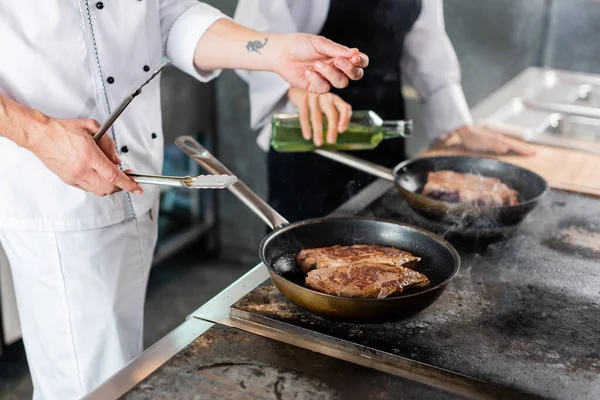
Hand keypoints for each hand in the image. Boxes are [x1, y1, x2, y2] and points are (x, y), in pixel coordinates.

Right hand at [26, 117, 142, 195]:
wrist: (39, 135)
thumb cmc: (62, 129)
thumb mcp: (91, 127)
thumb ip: (108, 143)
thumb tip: (117, 159)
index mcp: (89, 156)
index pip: (114, 175)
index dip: (129, 184)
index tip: (138, 188)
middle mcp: (82, 169)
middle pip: (109, 187)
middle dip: (122, 185)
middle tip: (128, 177)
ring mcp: (74, 177)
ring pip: (100, 191)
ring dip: (111, 186)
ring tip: (114, 176)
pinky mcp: (68, 180)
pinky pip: (88, 189)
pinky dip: (98, 186)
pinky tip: (100, 176)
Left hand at [274, 34, 368, 93]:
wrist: (282, 53)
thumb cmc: (300, 45)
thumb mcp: (320, 44)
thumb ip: (337, 50)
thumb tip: (355, 52)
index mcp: (340, 56)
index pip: (359, 62)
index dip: (361, 61)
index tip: (355, 57)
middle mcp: (337, 69)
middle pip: (355, 75)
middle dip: (350, 70)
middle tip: (338, 61)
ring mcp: (327, 79)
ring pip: (341, 83)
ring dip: (331, 73)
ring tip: (316, 64)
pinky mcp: (316, 88)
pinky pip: (324, 88)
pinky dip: (317, 79)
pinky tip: (307, 72)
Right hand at [288, 87, 351, 145]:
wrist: (300, 86)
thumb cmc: (318, 100)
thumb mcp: (330, 104)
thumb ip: (338, 114)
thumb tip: (340, 130)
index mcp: (335, 99)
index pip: (344, 108)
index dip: (344, 120)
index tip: (341, 131)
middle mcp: (326, 96)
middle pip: (331, 113)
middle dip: (332, 129)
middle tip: (331, 141)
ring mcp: (314, 97)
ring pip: (317, 116)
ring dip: (318, 131)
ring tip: (318, 143)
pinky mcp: (302, 99)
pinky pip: (304, 115)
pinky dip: (306, 127)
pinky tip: (307, 136)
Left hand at [448, 124, 535, 155]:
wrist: (464, 130)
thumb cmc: (472, 138)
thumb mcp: (482, 144)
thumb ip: (494, 146)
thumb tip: (506, 148)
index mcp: (499, 140)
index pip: (515, 146)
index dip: (523, 150)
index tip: (533, 153)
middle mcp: (499, 138)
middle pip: (515, 143)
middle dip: (524, 148)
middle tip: (534, 152)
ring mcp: (496, 138)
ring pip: (511, 142)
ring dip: (519, 146)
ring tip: (526, 149)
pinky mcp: (492, 138)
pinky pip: (506, 142)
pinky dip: (511, 144)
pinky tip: (510, 146)